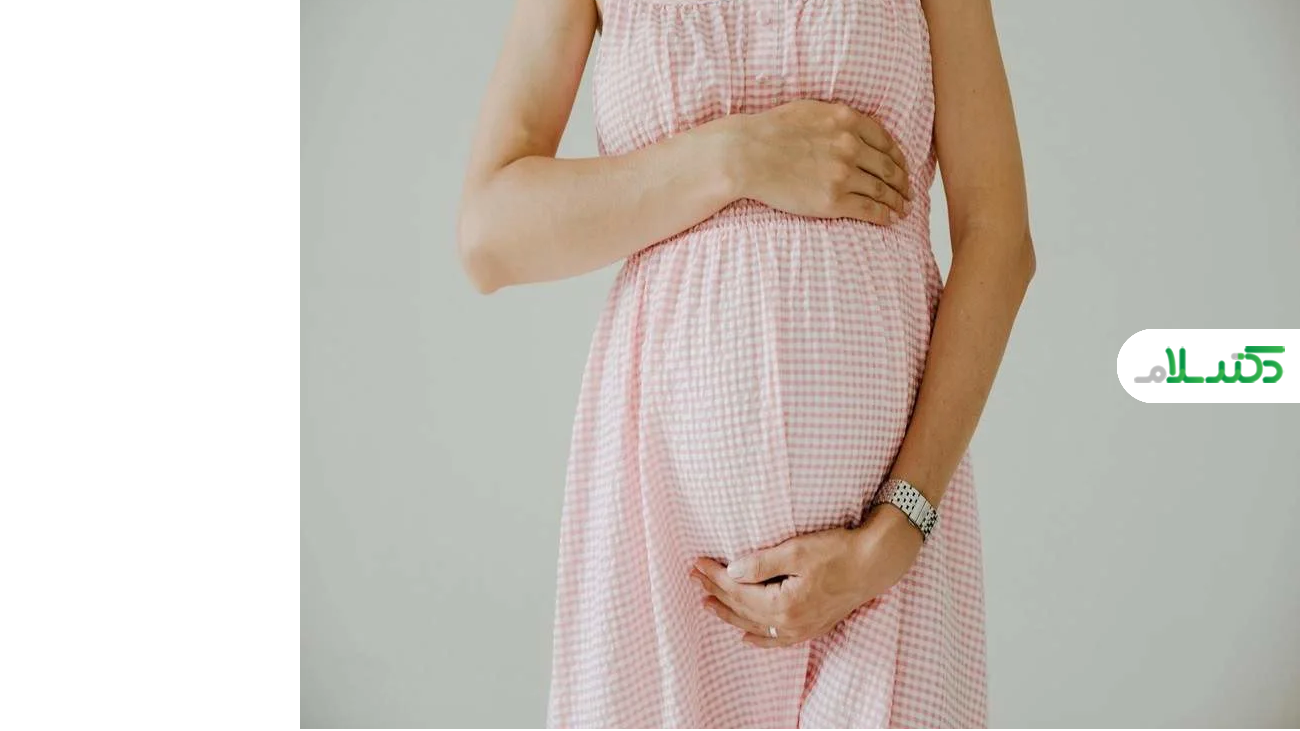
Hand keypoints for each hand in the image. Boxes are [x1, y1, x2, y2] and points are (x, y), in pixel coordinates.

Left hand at [689, 504, 922, 647]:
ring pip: (755, 625)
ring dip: (729, 614)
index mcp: (783, 604)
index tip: (697, 563)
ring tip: (707, 603)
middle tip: (694, 577)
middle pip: (742, 609)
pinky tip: (746, 637)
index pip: (738, 590)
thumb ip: (761, 564)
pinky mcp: (812, 626)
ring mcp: (802, 628)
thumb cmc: (838, 552)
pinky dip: (759, 638)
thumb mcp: (796, 551)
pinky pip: (778, 640)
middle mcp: (791, 623)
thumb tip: (731, 572)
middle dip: (716, 591)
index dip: (715, 576)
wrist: (876, 563)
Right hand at [727, 100, 911, 224]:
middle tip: (909, 192)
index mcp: (847, 120)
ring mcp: (843, 174)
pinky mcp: (833, 200)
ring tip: (904, 208)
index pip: (886, 141)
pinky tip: (891, 219)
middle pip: (889, 167)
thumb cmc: (769, 131)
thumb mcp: (809, 109)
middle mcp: (850, 146)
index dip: (898, 157)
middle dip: (903, 182)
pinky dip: (885, 215)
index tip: (902, 167)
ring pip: (883, 190)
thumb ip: (836, 117)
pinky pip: (869, 209)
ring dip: (897, 201)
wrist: (746, 155)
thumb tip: (851, 125)